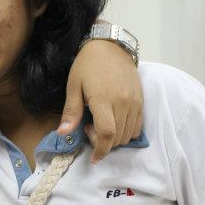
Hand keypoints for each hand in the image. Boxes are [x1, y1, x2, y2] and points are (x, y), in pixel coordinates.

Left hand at [58, 40, 143, 162]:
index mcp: (104, 99)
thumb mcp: (74, 86)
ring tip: (101, 123)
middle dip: (103, 143)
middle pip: (118, 137)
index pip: (107, 133)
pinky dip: (126, 132)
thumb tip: (63, 133)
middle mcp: (123, 102)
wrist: (110, 46)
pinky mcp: (141, 100)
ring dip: (114, 138)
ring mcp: (135, 101)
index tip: (94, 158)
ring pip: (128, 134)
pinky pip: (138, 126)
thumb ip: (71, 112)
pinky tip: (114, 122)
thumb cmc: (87, 65)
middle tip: (89, 128)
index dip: (101, 150)